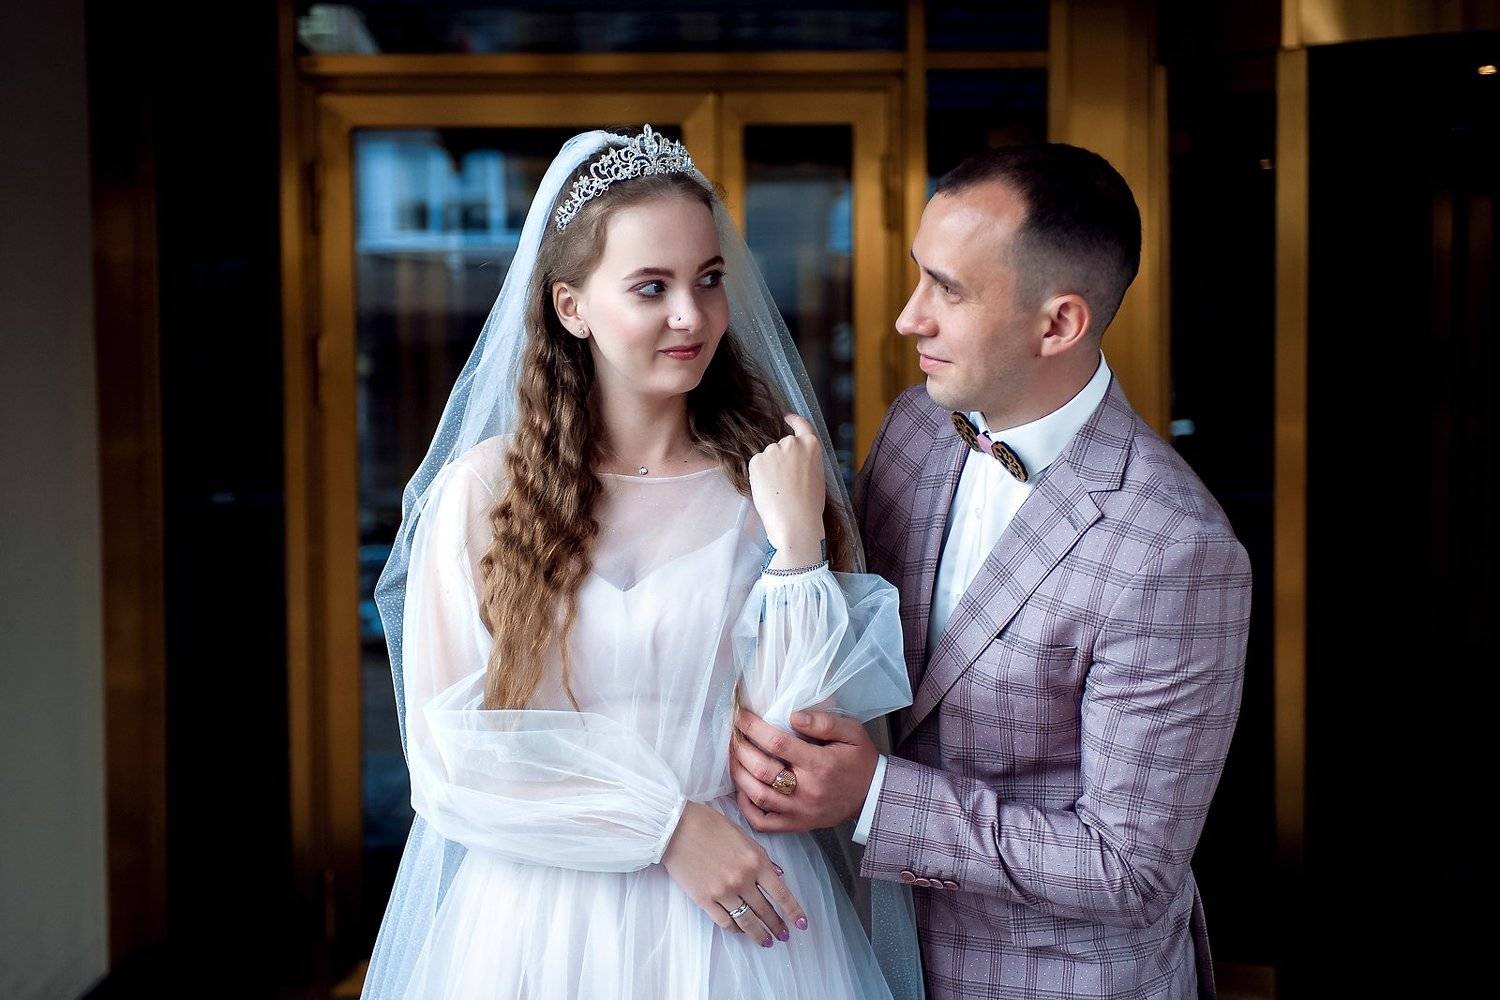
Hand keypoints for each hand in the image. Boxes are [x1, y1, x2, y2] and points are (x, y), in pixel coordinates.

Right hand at [660, 801, 807, 946]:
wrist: (676, 827)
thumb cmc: (709, 825)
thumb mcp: (743, 835)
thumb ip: (762, 856)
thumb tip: (778, 874)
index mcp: (756, 861)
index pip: (781, 893)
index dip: (793, 912)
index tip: (801, 924)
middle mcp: (743, 879)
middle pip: (766, 910)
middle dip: (777, 926)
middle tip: (783, 936)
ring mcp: (724, 892)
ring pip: (747, 921)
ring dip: (759, 934)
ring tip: (766, 941)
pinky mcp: (705, 900)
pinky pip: (724, 922)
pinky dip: (735, 929)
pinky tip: (740, 932)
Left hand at [730, 708, 878, 833]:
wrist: (873, 798)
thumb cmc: (860, 762)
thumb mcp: (852, 734)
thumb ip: (824, 722)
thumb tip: (793, 716)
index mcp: (820, 764)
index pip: (777, 744)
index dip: (754, 728)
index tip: (741, 716)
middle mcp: (807, 790)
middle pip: (762, 770)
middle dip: (741, 748)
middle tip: (733, 733)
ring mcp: (799, 811)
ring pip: (757, 795)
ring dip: (738, 773)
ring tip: (733, 755)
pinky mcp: (796, 824)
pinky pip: (763, 822)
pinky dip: (746, 806)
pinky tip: (741, 788)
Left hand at [748, 414, 826, 563]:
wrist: (794, 522)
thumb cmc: (809, 506)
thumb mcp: (817, 476)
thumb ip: (806, 461)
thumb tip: (794, 460)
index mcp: (811, 445)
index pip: (801, 424)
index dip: (793, 419)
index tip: (786, 417)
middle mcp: (792, 443)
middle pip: (782, 444)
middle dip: (781, 458)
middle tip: (784, 482)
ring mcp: (773, 450)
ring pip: (768, 456)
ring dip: (769, 468)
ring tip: (778, 490)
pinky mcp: (757, 461)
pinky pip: (756, 466)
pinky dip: (759, 476)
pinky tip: (768, 490)